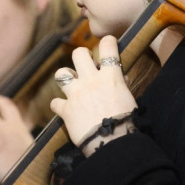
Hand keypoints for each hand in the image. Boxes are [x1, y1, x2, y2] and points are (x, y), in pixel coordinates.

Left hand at [50, 36, 136, 153]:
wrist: (113, 143)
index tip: (107, 43)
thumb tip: (119, 78)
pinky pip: (55, 103)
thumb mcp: (129, 99)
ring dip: (65, 77)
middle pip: (79, 54)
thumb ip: (120, 85)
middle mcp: (91, 81)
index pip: (108, 46)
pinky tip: (64, 110)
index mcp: (110, 77)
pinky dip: (59, 106)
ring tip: (71, 84)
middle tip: (86, 65)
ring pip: (61, 73)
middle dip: (82, 56)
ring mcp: (76, 94)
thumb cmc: (126, 122)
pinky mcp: (66, 110)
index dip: (107, 42)